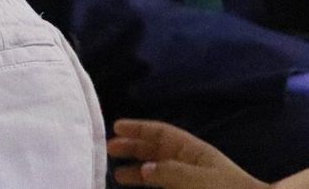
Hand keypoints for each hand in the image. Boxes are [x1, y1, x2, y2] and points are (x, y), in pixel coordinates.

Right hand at [109, 119, 267, 188]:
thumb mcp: (199, 180)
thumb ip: (171, 173)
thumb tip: (145, 168)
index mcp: (194, 151)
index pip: (162, 133)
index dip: (139, 128)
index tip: (116, 126)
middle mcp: (191, 163)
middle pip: (157, 150)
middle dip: (134, 148)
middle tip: (108, 149)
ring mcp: (192, 180)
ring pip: (159, 170)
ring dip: (139, 170)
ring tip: (117, 175)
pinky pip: (166, 184)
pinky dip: (151, 184)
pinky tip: (142, 187)